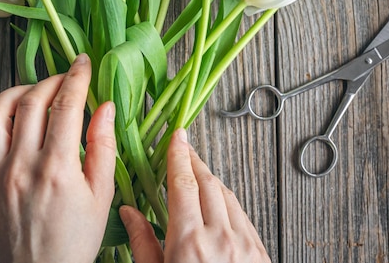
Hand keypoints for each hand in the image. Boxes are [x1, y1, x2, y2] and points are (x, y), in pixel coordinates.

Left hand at [0, 54, 115, 262]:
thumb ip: (103, 146)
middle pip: (31, 102)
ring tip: (33, 94)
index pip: (66, 106)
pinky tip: (4, 120)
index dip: (76, 77)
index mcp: (57, 169)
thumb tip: (105, 107)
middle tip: (64, 80)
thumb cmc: (75, 236)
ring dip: (15, 93)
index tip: (82, 63)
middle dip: (51, 80)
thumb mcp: (102, 193)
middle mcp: (21, 166)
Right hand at [119, 129, 269, 262]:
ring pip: (228, 195)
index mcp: (190, 243)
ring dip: (211, 179)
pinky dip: (228, 201)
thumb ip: (143, 243)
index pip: (183, 184)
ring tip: (197, 172)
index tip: (176, 137)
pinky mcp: (260, 252)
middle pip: (207, 183)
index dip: (179, 155)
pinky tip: (218, 202)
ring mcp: (245, 244)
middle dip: (194, 161)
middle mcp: (221, 237)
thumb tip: (128, 212)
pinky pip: (243, 215)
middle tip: (183, 148)